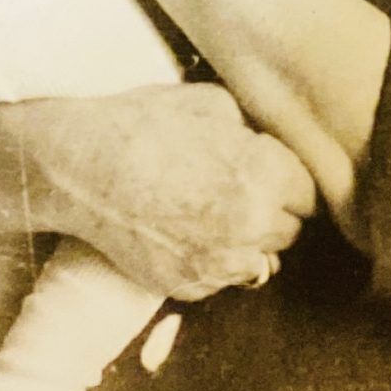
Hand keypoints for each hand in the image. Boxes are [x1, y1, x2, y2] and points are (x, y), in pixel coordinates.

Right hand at [31, 84, 315, 300]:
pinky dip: (211, 261)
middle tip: (237, 192)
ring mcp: (221, 261)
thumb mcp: (211, 103)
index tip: (270, 175)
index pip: (311, 194)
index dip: (289, 182)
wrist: (79, 167)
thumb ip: (254, 131)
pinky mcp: (191, 286)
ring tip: (209, 215)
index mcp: (266, 174)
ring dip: (246, 242)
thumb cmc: (142, 124)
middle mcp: (252, 224)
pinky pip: (221, 278)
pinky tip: (182, 233)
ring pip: (261, 261)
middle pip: (291, 231)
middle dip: (273, 213)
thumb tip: (268, 147)